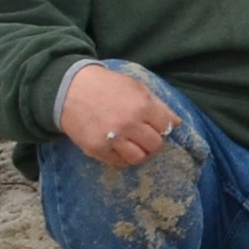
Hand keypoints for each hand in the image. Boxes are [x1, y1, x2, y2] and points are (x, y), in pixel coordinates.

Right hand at [56, 63, 178, 167]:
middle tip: (144, 136)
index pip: (166, 127)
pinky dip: (122, 157)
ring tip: (133, 144)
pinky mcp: (97, 149)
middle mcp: (129, 124)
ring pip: (139, 158)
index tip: (156, 126)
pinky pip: (118, 163)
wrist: (71, 89)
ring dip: (140, 152)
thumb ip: (159, 105)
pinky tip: (119, 147)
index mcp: (143, 105)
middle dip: (153, 142)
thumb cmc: (107, 85)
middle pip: (155, 145)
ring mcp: (113, 139)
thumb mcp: (137, 87)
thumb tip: (177, 123)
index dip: (163, 127)